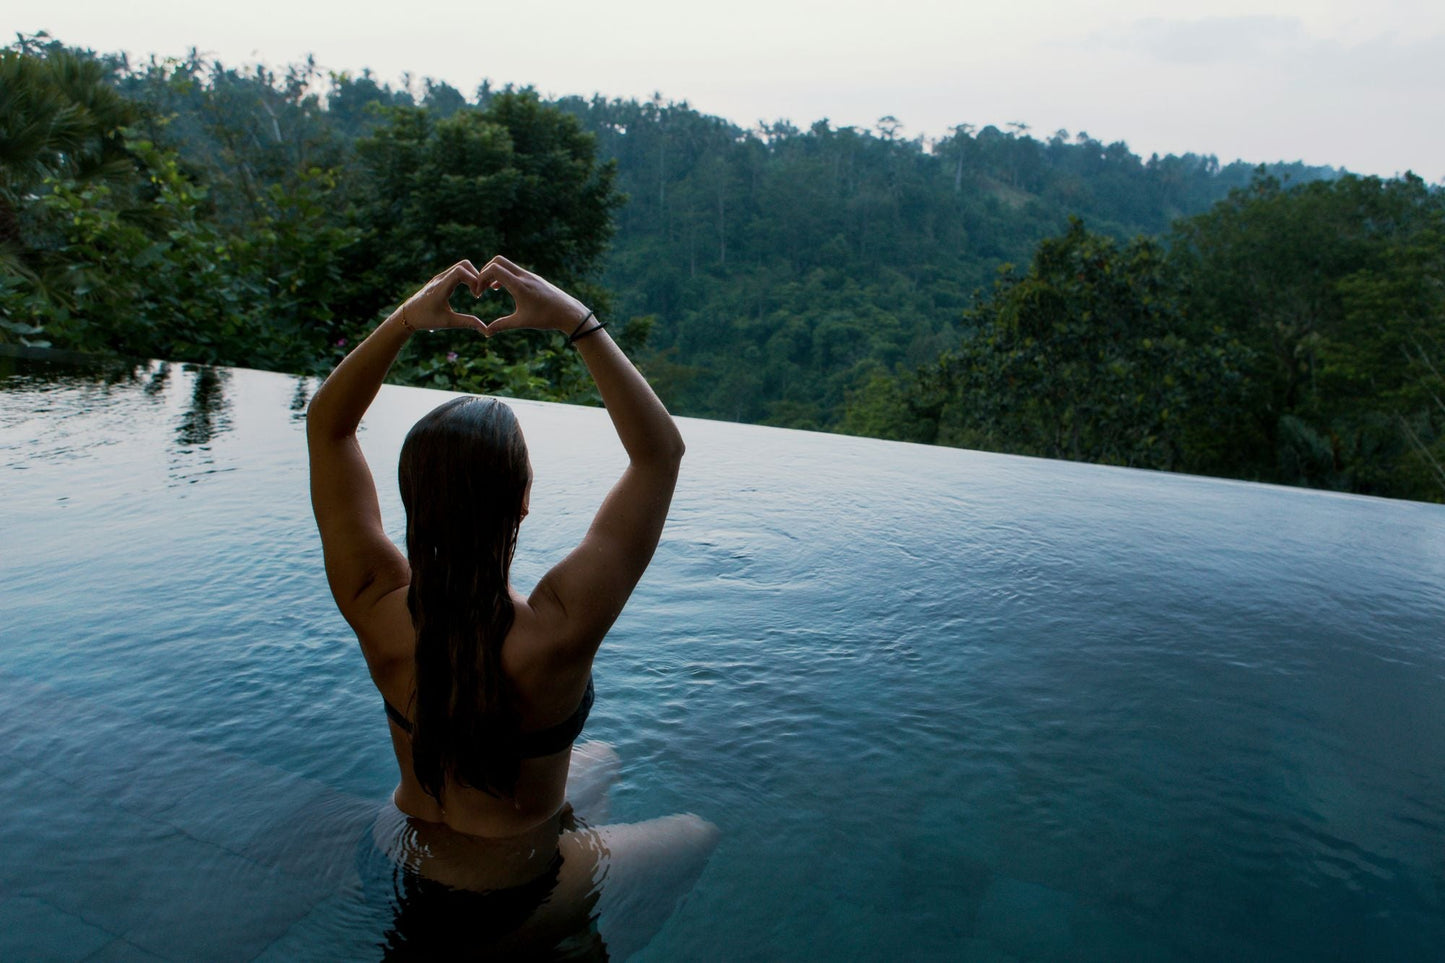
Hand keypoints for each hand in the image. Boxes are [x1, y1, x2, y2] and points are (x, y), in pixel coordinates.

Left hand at [397, 261, 487, 332]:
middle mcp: (440, 279)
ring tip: (476, 293)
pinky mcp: (440, 279)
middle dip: (476, 276)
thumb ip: (467, 323)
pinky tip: (469, 291)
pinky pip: (457, 271)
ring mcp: (440, 277)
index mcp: (441, 288)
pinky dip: (467, 277)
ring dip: (472, 276)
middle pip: (464, 265)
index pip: (461, 271)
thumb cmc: (426, 319)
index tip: (477, 296)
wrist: (407, 315)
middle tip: (479, 293)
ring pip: (461, 266)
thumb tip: (487, 331)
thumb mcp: (448, 323)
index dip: (474, 280)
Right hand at [474, 255, 589, 335]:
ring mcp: (530, 275)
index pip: (494, 269)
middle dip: (485, 271)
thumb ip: (502, 325)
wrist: (569, 312)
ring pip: (507, 265)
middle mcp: (524, 276)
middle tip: (481, 287)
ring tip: (489, 289)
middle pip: (498, 261)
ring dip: (495, 273)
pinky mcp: (534, 278)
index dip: (481, 278)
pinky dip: (504, 275)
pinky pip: (514, 270)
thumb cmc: (546, 318)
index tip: (478, 293)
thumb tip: (486, 332)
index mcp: (519, 285)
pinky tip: (501, 288)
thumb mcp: (522, 322)